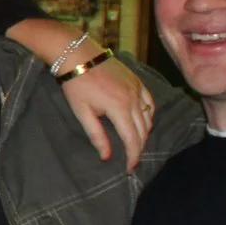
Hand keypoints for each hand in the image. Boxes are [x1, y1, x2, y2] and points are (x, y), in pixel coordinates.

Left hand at [59, 55, 154, 171]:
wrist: (79, 55)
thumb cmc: (76, 85)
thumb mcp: (82, 112)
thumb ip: (96, 135)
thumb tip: (106, 156)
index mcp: (119, 109)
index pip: (132, 139)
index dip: (132, 156)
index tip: (129, 169)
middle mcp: (133, 99)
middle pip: (143, 131)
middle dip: (138, 148)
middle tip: (131, 160)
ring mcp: (138, 89)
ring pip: (149, 118)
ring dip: (144, 133)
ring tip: (135, 143)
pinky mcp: (137, 81)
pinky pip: (149, 102)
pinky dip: (148, 115)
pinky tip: (142, 122)